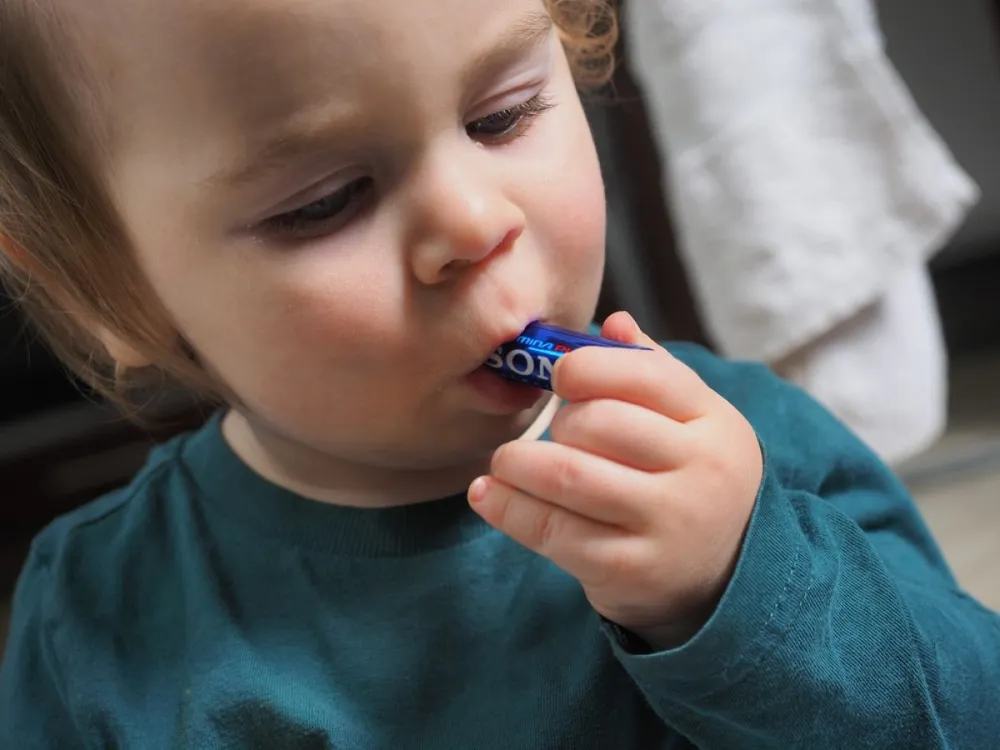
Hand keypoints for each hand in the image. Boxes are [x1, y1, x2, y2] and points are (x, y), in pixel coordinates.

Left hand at [468, 312, 763, 648]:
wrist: (725, 577)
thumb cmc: (691, 479)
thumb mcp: (694, 421)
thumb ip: (652, 370)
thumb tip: (611, 322)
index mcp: (713, 421)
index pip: (646, 376)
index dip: (588, 367)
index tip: (558, 376)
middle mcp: (698, 471)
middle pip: (601, 423)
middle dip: (558, 422)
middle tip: (549, 432)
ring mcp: (665, 524)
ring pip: (569, 476)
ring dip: (518, 462)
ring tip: (505, 461)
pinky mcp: (628, 569)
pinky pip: (553, 531)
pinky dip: (508, 508)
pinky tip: (488, 494)